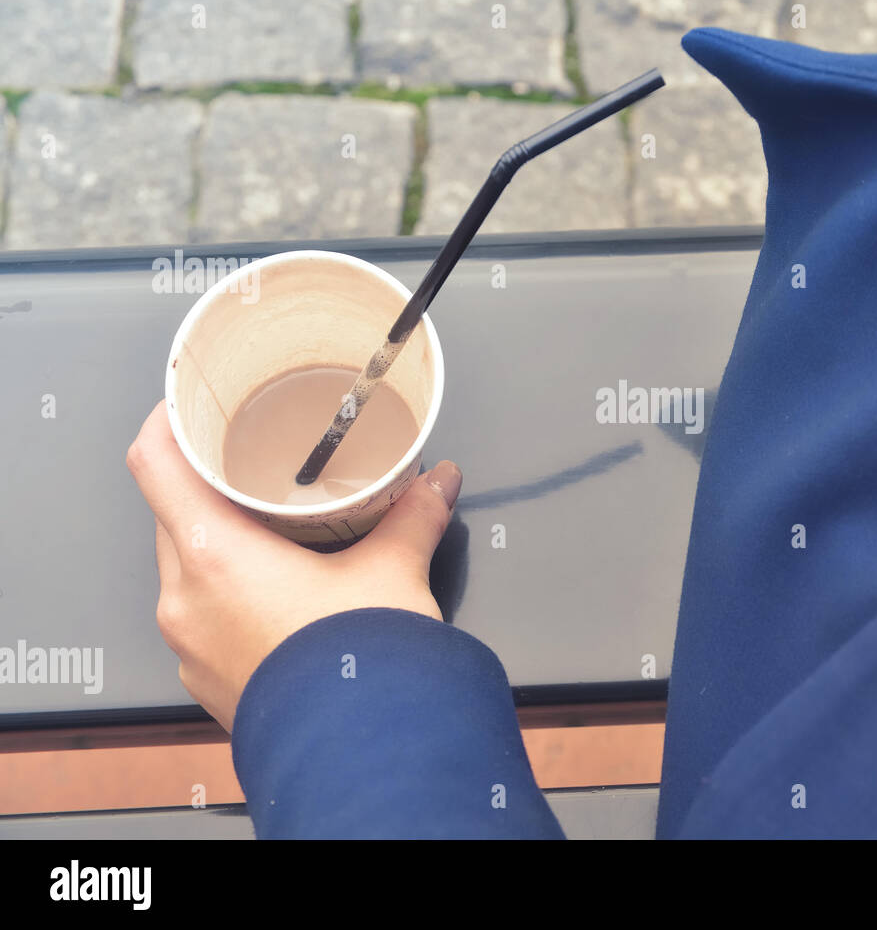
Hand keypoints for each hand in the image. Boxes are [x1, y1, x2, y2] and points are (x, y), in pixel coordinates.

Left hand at [126, 400, 460, 730]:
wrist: (364, 754)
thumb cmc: (362, 666)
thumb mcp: (394, 570)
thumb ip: (413, 513)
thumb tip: (438, 480)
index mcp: (214, 556)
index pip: (154, 464)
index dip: (166, 422)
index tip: (193, 405)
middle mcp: (185, 600)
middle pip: (170, 513)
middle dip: (207, 483)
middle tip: (253, 461)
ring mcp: (190, 646)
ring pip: (184, 566)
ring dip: (218, 538)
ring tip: (271, 526)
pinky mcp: (209, 679)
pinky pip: (200, 615)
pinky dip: (226, 590)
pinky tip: (275, 591)